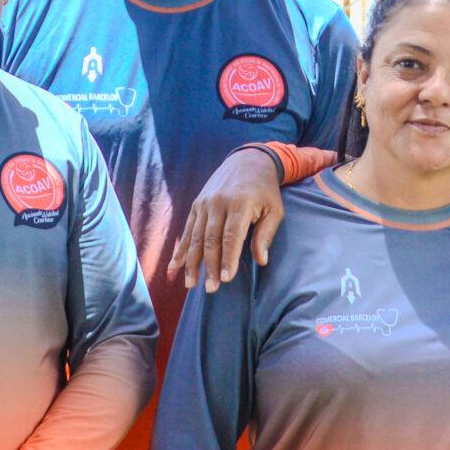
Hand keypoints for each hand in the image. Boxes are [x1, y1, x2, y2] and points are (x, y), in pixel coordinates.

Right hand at [172, 149, 286, 292]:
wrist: (247, 161)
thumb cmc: (265, 191)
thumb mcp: (274, 210)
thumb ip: (266, 235)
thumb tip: (261, 261)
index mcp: (240, 204)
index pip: (231, 237)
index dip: (227, 259)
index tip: (225, 279)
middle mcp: (218, 203)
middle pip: (210, 240)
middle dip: (209, 266)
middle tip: (210, 289)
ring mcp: (204, 203)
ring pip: (195, 237)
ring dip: (191, 262)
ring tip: (190, 284)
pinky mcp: (196, 204)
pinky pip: (187, 230)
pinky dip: (180, 249)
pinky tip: (174, 266)